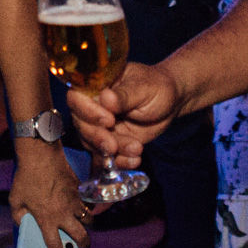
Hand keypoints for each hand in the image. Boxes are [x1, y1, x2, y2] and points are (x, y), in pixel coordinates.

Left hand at [9, 142, 90, 247]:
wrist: (40, 155)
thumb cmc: (26, 177)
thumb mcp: (15, 200)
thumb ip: (18, 215)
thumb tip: (22, 222)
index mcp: (46, 220)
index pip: (55, 247)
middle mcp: (63, 214)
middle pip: (81, 237)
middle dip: (84, 245)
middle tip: (83, 246)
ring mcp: (73, 202)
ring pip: (89, 221)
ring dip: (87, 226)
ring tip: (83, 225)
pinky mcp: (79, 190)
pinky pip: (87, 203)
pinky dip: (87, 207)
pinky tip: (82, 206)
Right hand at [67, 60, 181, 168]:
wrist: (170, 103)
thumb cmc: (156, 86)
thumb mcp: (143, 88)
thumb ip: (124, 95)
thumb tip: (106, 98)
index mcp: (96, 86)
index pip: (77, 98)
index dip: (87, 111)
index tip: (109, 120)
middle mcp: (93, 106)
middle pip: (81, 124)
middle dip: (98, 137)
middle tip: (115, 145)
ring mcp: (99, 126)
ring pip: (92, 143)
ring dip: (113, 152)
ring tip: (136, 148)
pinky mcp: (109, 142)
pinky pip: (105, 156)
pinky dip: (119, 162)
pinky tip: (135, 160)